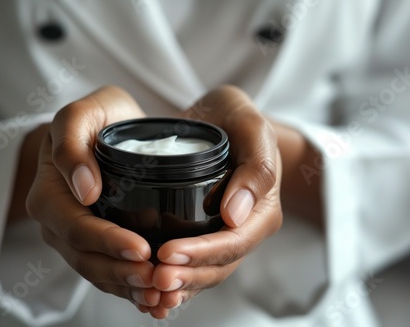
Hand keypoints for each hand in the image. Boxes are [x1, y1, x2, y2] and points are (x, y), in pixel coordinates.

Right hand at [26, 86, 161, 309]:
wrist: (105, 130)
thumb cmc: (96, 118)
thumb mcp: (83, 113)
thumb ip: (72, 142)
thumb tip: (84, 189)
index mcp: (48, 194)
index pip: (76, 228)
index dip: (108, 242)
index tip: (142, 249)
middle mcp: (56, 223)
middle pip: (86, 259)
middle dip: (121, 273)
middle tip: (157, 281)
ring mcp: (73, 238)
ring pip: (97, 273)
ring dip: (128, 288)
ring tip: (160, 297)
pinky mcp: (93, 245)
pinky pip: (107, 274)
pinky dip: (129, 289)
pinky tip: (154, 299)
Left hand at [147, 85, 282, 318]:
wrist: (222, 120)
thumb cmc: (236, 119)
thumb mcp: (251, 127)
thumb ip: (256, 165)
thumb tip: (235, 214)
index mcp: (261, 209)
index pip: (234, 242)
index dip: (202, 253)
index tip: (168, 253)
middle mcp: (244, 228)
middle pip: (218, 266)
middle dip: (187, 275)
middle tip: (154, 278)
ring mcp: (223, 234)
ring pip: (204, 272)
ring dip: (179, 285)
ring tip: (149, 291)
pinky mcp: (204, 233)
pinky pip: (192, 265)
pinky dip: (175, 280)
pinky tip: (150, 290)